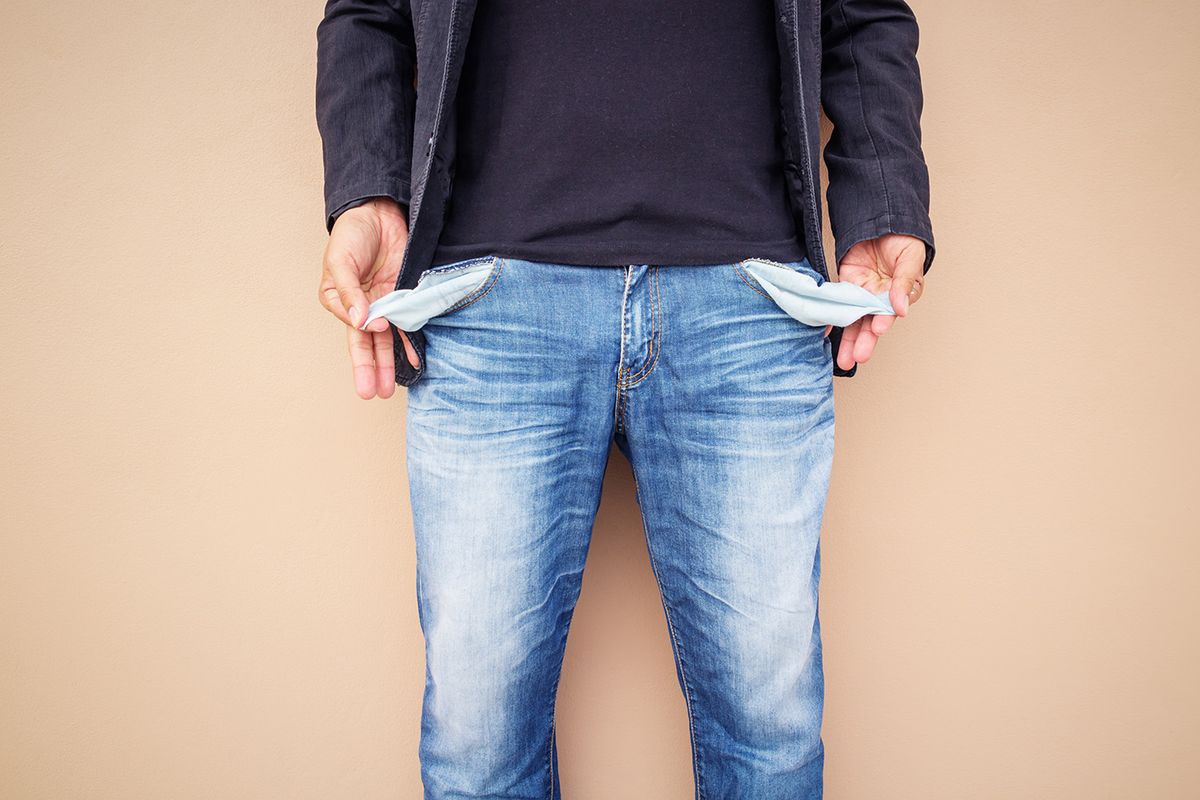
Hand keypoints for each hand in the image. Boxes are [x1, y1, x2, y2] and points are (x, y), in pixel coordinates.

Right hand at [317, 197, 419, 399]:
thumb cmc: (352, 234)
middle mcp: (363, 307)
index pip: (350, 328)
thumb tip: (359, 320)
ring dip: (390, 364)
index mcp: (340, 301)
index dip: (362, 332)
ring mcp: (385, 303)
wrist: (380, 211)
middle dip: (371, 368)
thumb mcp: (341, 261)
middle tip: (372, 394)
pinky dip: (412, 342)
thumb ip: (349, 292)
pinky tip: (417, 360)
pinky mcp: (405, 296)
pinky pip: (409, 323)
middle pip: (367, 343)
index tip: (375, 329)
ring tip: (388, 390)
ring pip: (387, 340)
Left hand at [831, 233, 926, 371]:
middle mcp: (880, 298)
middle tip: (858, 357)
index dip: (884, 320)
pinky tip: (826, 333)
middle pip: (870, 323)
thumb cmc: (903, 240)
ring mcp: (862, 293)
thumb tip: (901, 309)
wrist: (882, 218)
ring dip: (849, 340)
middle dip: (864, 341)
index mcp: (900, 294)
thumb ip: (904, 282)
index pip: (891, 312)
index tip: (878, 328)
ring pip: (854, 320)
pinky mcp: (846, 285)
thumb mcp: (910, 258)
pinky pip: (837, 304)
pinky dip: (830, 318)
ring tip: (845, 360)